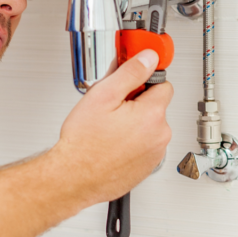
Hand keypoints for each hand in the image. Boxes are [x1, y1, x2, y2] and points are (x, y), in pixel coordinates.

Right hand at [50, 49, 173, 205]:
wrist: (74, 178)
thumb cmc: (83, 143)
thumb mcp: (103, 95)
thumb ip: (131, 72)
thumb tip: (148, 58)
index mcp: (152, 115)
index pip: (163, 85)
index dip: (144, 82)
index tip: (132, 84)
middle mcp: (160, 136)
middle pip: (156, 107)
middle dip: (138, 104)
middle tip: (112, 110)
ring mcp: (155, 154)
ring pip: (151, 127)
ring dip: (136, 125)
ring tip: (109, 130)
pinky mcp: (147, 167)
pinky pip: (145, 146)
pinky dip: (133, 144)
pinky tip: (113, 145)